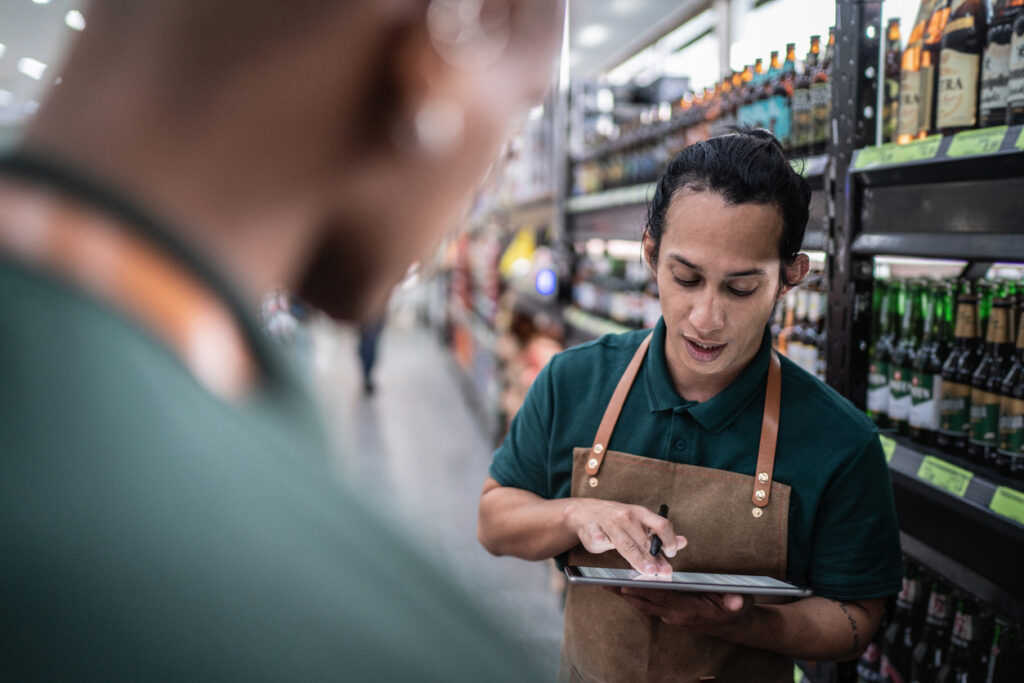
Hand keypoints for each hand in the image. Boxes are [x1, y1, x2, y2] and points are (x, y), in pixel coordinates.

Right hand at [564, 498, 686, 575]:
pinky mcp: (592, 530)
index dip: (669, 540)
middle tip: (662, 572)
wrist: (586, 513)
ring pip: (625, 544)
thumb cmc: (617, 521)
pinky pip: (596, 535)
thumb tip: (683, 542)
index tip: (671, 553)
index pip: (661, 525)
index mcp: (641, 513)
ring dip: (637, 558)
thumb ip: (659, 535)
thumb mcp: (640, 523)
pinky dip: (598, 537)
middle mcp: (626, 516)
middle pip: (643, 541)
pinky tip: (601, 540)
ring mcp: (608, 522)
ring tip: (648, 570)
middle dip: (654, 558)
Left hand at [611, 588, 753, 627]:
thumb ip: (735, 602)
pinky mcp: (669, 609)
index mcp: (689, 610)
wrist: (732, 623)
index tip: (626, 586)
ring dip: (624, 593)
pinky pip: (648, 601)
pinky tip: (620, 584)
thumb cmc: (734, 610)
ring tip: (603, 582)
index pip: (663, 600)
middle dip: (624, 592)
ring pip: (644, 603)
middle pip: (646, 602)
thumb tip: (736, 601)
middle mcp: (676, 614)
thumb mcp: (739, 604)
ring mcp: (671, 613)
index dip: (645, 592)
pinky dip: (634, 593)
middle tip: (603, 583)